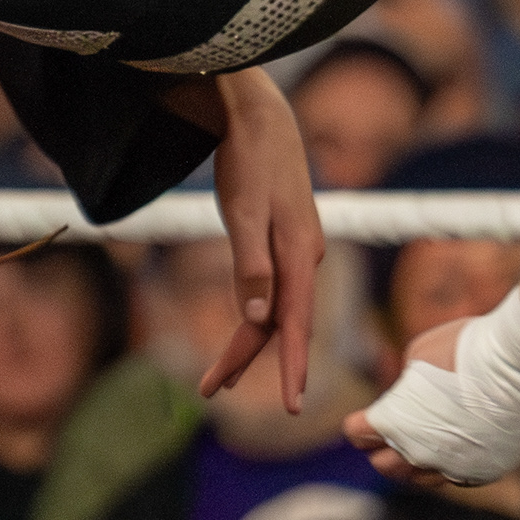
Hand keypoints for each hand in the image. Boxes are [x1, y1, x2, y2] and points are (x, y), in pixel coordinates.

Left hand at [196, 70, 326, 412]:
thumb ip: (251, 265)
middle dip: (249, 358)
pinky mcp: (285, 238)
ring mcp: (297, 247)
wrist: (258, 111)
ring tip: (222, 376)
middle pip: (281, 321)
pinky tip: (248, 325)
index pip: (297, 324)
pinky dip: (257, 313)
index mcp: (301, 253)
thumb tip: (255, 318)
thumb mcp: (244, 210)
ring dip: (250, 341)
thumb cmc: (250, 157)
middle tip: (213, 389)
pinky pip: (274, 288)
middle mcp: (306, 255)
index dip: (293, 367)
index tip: (292, 408)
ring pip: (277, 307)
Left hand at [348, 320, 469, 488]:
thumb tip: (408, 395)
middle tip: (384, 438)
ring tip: (413, 450)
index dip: (359, 425)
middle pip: (385, 464)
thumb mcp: (418, 354)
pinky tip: (446, 453)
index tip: (363, 419)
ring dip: (411, 465)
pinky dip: (447, 466)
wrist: (519, 363)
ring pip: (420, 478)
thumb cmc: (465, 348)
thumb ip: (405, 383)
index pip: (359, 434)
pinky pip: (456, 477)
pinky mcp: (482, 470)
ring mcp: (453, 466)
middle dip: (379, 450)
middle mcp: (419, 453)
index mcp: (394, 422)